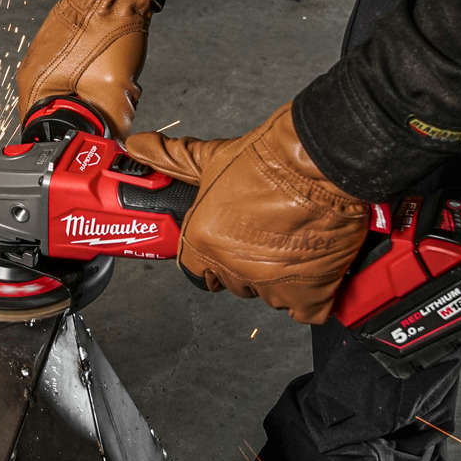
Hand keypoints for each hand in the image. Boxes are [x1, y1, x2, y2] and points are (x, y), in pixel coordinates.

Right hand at [16, 0, 153, 134]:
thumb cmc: (106, 29)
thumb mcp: (114, 89)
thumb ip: (113, 126)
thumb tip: (115, 145)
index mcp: (33, 85)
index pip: (40, 131)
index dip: (66, 137)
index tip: (86, 136)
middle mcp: (32, 71)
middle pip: (57, 112)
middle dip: (85, 115)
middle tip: (106, 105)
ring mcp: (45, 56)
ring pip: (69, 94)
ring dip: (92, 96)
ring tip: (108, 81)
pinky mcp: (59, 47)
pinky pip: (74, 75)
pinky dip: (93, 78)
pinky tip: (108, 69)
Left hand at [122, 100, 369, 323]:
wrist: (321, 160)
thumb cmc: (273, 157)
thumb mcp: (214, 156)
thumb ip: (174, 158)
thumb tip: (140, 147)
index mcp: (205, 240)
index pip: (196, 269)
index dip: (211, 258)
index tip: (224, 249)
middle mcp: (235, 267)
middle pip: (235, 283)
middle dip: (247, 266)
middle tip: (265, 240)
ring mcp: (272, 284)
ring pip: (270, 297)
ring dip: (278, 280)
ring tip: (292, 248)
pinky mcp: (309, 292)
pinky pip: (304, 313)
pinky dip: (309, 299)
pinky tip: (311, 274)